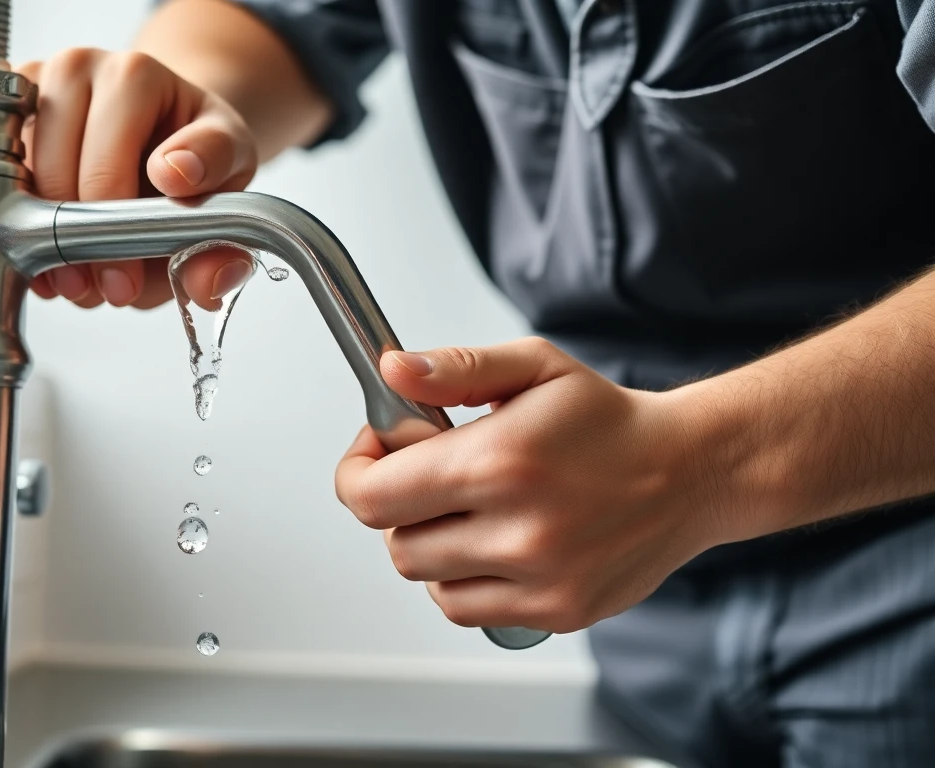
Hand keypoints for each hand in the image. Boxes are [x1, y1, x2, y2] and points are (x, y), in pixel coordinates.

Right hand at [17, 49, 257, 309]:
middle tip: (106, 289)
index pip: (110, 158)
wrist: (164, 129)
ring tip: (80, 279)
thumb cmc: (194, 152)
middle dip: (80, 244)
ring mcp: (33, 91)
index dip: (117, 228)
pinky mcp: (2, 116)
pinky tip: (50, 257)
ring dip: (46, 242)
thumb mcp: (227, 185)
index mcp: (135, 76)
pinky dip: (20, 231)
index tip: (130, 278)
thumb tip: (207, 279)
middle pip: (58, 174)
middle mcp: (77, 70)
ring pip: (19, 184)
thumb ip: (224, 238)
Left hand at [334, 338, 729, 633]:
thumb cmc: (610, 421)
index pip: (371, 495)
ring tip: (470, 510)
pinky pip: (468, 609)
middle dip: (399, 506)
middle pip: (395, 542)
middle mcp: (518, 528)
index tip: (378, 451)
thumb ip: (456, 368)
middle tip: (433, 477)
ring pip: (427, 581)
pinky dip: (464, 582)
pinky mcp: (557, 611)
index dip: (359, 471)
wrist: (691, 472)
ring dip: (432, 546)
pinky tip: (494, 545)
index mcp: (499, 461)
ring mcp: (539, 579)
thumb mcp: (534, 368)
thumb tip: (392, 371)